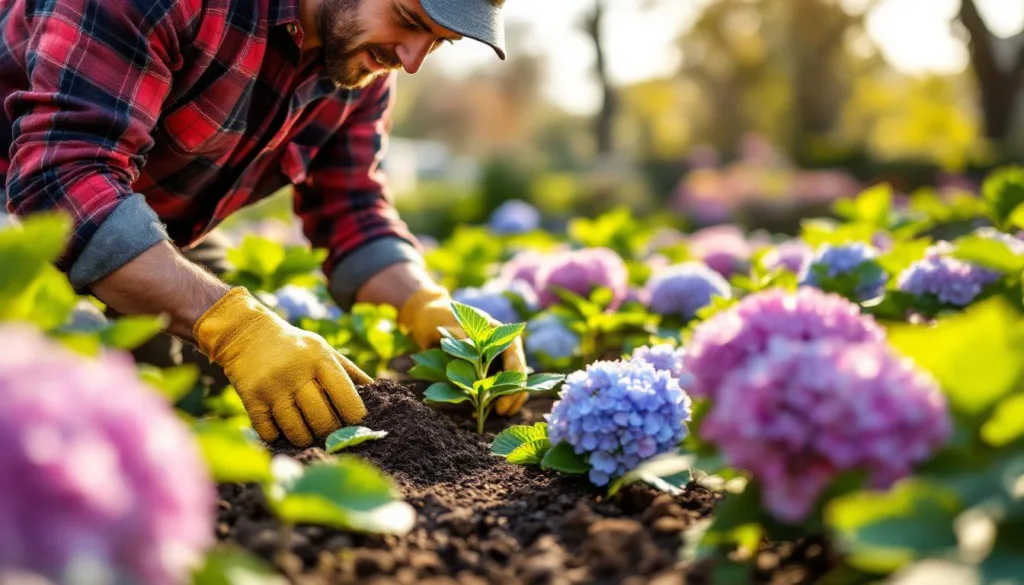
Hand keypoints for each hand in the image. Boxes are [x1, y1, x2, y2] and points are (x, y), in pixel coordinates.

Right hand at [193, 287, 371, 446]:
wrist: (245, 333)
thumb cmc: (294, 346)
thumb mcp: (323, 349)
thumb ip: (349, 372)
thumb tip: (378, 396)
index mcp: (320, 359)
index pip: (346, 398)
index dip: (355, 418)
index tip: (355, 425)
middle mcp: (297, 372)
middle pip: (323, 420)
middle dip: (330, 433)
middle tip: (330, 434)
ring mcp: (273, 387)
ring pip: (297, 432)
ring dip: (306, 439)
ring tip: (308, 434)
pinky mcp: (251, 398)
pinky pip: (270, 433)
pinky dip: (279, 437)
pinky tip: (282, 429)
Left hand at [398, 286, 528, 415]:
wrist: (428, 319)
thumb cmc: (439, 318)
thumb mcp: (448, 325)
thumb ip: (460, 338)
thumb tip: (469, 351)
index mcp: (498, 331)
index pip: (514, 354)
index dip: (513, 376)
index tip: (505, 395)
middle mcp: (501, 346)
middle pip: (517, 371)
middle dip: (513, 393)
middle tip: (502, 412)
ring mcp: (495, 358)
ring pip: (511, 381)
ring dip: (509, 399)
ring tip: (500, 414)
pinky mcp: (485, 370)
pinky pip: (496, 386)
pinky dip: (494, 399)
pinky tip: (484, 412)